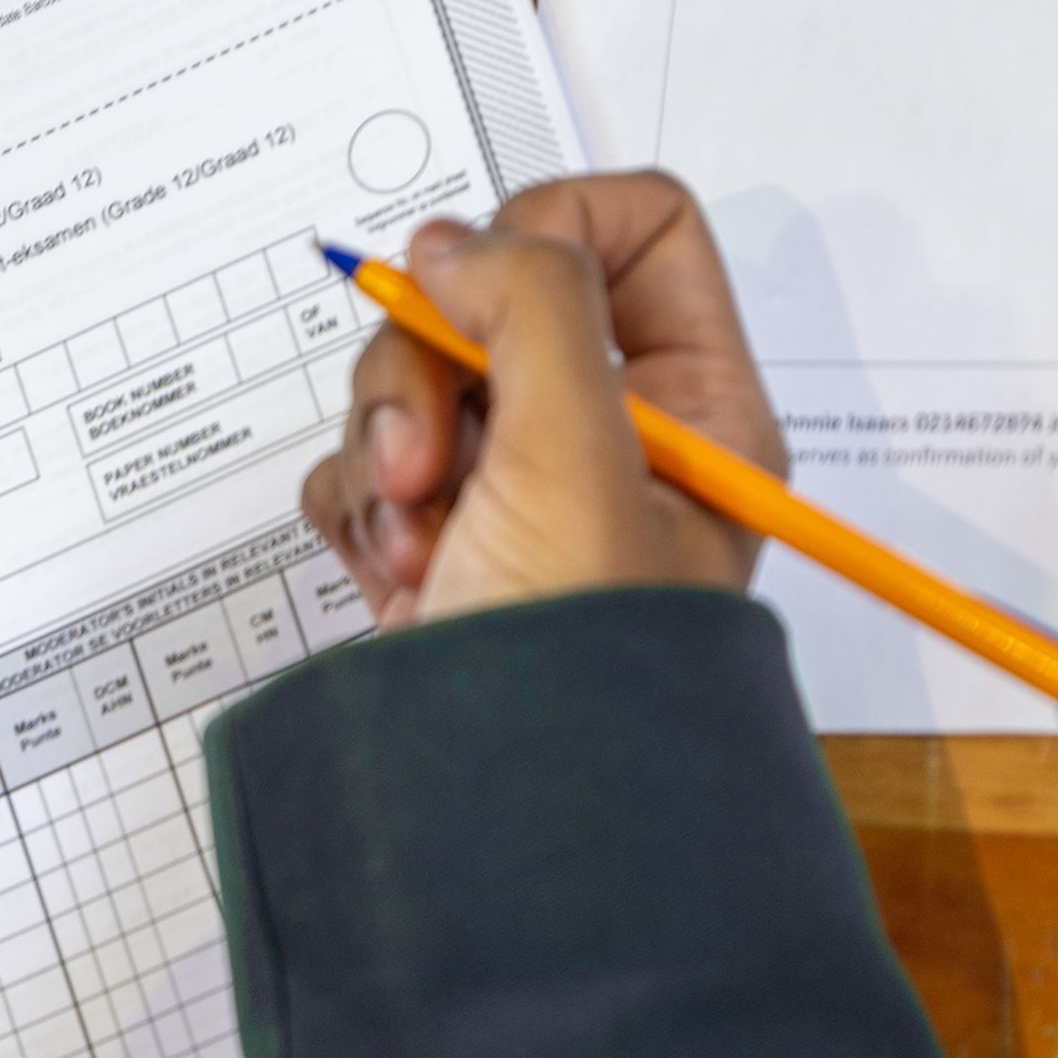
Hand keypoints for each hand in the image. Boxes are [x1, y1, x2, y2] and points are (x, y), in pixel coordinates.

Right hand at [303, 170, 785, 626]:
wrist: (501, 828)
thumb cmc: (580, 674)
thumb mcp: (577, 452)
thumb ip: (529, 304)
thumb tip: (456, 242)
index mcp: (697, 410)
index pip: (641, 230)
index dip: (551, 229)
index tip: (482, 281)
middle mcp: (612, 439)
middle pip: (499, 297)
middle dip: (436, 370)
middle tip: (436, 454)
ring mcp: (518, 494)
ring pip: (418, 378)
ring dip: (390, 444)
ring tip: (416, 538)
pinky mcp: (440, 544)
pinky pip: (368, 462)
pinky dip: (360, 507)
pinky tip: (395, 574)